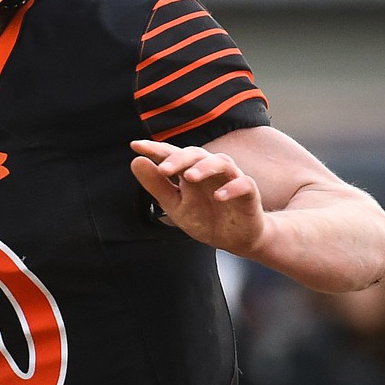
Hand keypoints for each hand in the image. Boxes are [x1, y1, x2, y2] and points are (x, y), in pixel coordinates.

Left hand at [129, 138, 266, 256]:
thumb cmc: (204, 217)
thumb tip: (135, 161)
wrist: (234, 239)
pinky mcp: (249, 193)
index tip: (135, 146)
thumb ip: (156, 185)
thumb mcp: (174, 205)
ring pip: (221, 162)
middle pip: (196, 154)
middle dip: (179, 159)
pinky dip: (232, 188)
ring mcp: (230, 179)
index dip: (155, 149)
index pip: (171, 154)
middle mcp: (210, 169)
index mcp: (189, 170)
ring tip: (190, 177)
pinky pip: (244, 184)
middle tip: (163, 169)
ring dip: (205, 167)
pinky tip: (219, 196)